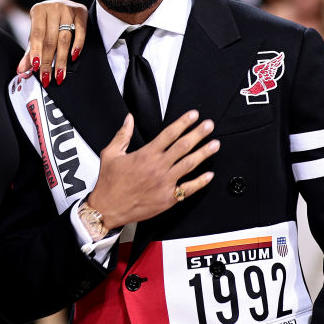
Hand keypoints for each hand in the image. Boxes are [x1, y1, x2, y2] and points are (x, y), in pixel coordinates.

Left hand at [16, 0, 87, 86]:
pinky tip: (74, 57)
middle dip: (48, 61)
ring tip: (59, 74)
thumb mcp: (37, 34)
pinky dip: (78, 44)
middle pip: (50, 39)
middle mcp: (52, 7)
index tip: (36, 67)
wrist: (64, 4)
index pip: (37, 35)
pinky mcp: (81, 12)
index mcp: (38, 11)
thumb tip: (21, 70)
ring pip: (65, 38)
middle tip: (47, 78)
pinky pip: (81, 30)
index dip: (36, 51)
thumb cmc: (48, 22)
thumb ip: (30, 52)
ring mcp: (68, 8)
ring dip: (61, 59)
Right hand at [87, 111, 217, 229]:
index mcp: (145, 154)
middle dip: (198, 133)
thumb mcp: (111, 154)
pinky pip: (188, 189)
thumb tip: (129, 119)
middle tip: (209, 125)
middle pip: (183, 146)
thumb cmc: (109, 183)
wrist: (108, 208)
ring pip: (189, 164)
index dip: (183, 122)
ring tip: (215, 144)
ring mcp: (164, 183)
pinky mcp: (168, 198)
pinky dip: (200, 182)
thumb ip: (122, 135)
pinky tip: (209, 175)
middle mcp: (157, 167)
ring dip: (204, 153)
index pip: (169, 134)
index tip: (193, 115)